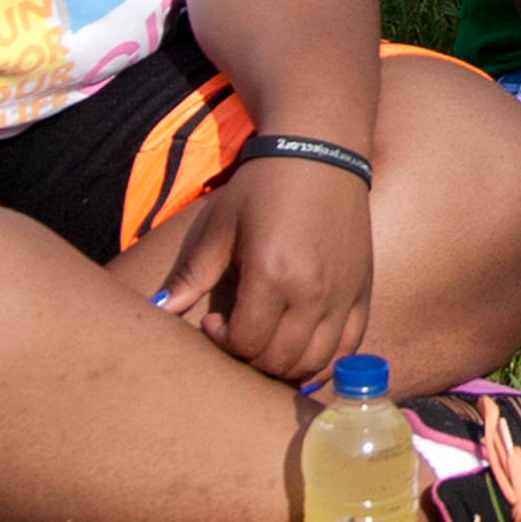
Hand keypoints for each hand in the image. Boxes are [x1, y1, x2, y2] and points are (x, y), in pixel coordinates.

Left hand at [134, 155, 374, 382]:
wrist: (319, 154)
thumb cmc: (262, 187)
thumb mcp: (220, 226)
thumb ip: (192, 273)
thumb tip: (159, 309)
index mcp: (272, 274)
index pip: (246, 342)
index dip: (222, 341)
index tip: (213, 321)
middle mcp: (312, 291)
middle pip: (279, 360)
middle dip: (250, 358)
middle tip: (237, 334)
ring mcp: (342, 295)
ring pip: (314, 363)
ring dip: (285, 366)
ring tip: (267, 342)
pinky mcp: (362, 292)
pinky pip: (347, 349)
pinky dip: (323, 362)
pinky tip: (301, 348)